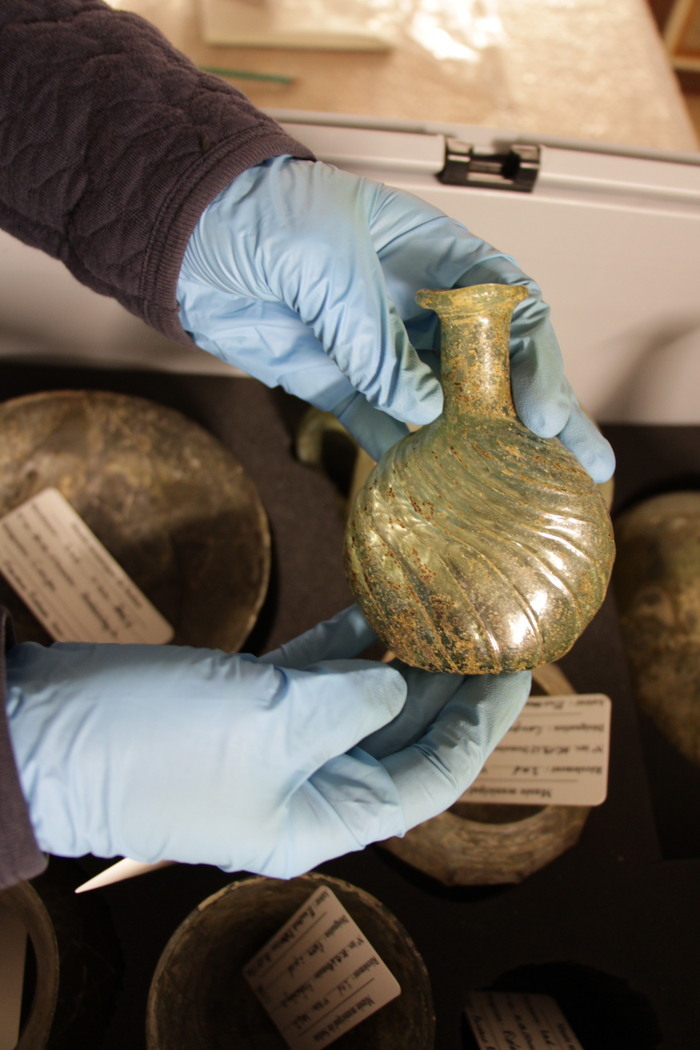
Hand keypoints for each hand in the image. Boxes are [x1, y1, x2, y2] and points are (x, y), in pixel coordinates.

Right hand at [6, 607, 528, 877]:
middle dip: (452, 690)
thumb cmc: (156, 745)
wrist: (49, 734)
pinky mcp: (248, 704)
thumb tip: (398, 681)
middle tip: (496, 635)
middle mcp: (308, 788)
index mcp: (322, 819)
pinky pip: (320, 674)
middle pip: (405, 737)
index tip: (519, 673)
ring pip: (365, 701)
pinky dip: (351, 643)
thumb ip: (352, 701)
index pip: (430, 778)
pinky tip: (382, 606)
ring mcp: (278, 743)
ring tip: (452, 614)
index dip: (481, 727)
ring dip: (406, 660)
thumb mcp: (271, 722)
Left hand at [177, 155, 613, 481]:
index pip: (508, 305)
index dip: (535, 357)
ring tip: (525, 494)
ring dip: (484, 448)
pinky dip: (411, 457)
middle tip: (581, 464)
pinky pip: (385, 428)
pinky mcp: (341, 385)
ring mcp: (380, 348)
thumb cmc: (265, 217)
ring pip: (447, 404)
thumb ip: (379, 343)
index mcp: (433, 255)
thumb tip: (427, 412)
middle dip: (538, 412)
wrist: (189, 237)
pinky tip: (443, 492)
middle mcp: (417, 306)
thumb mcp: (332, 268)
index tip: (542, 408)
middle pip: (493, 364)